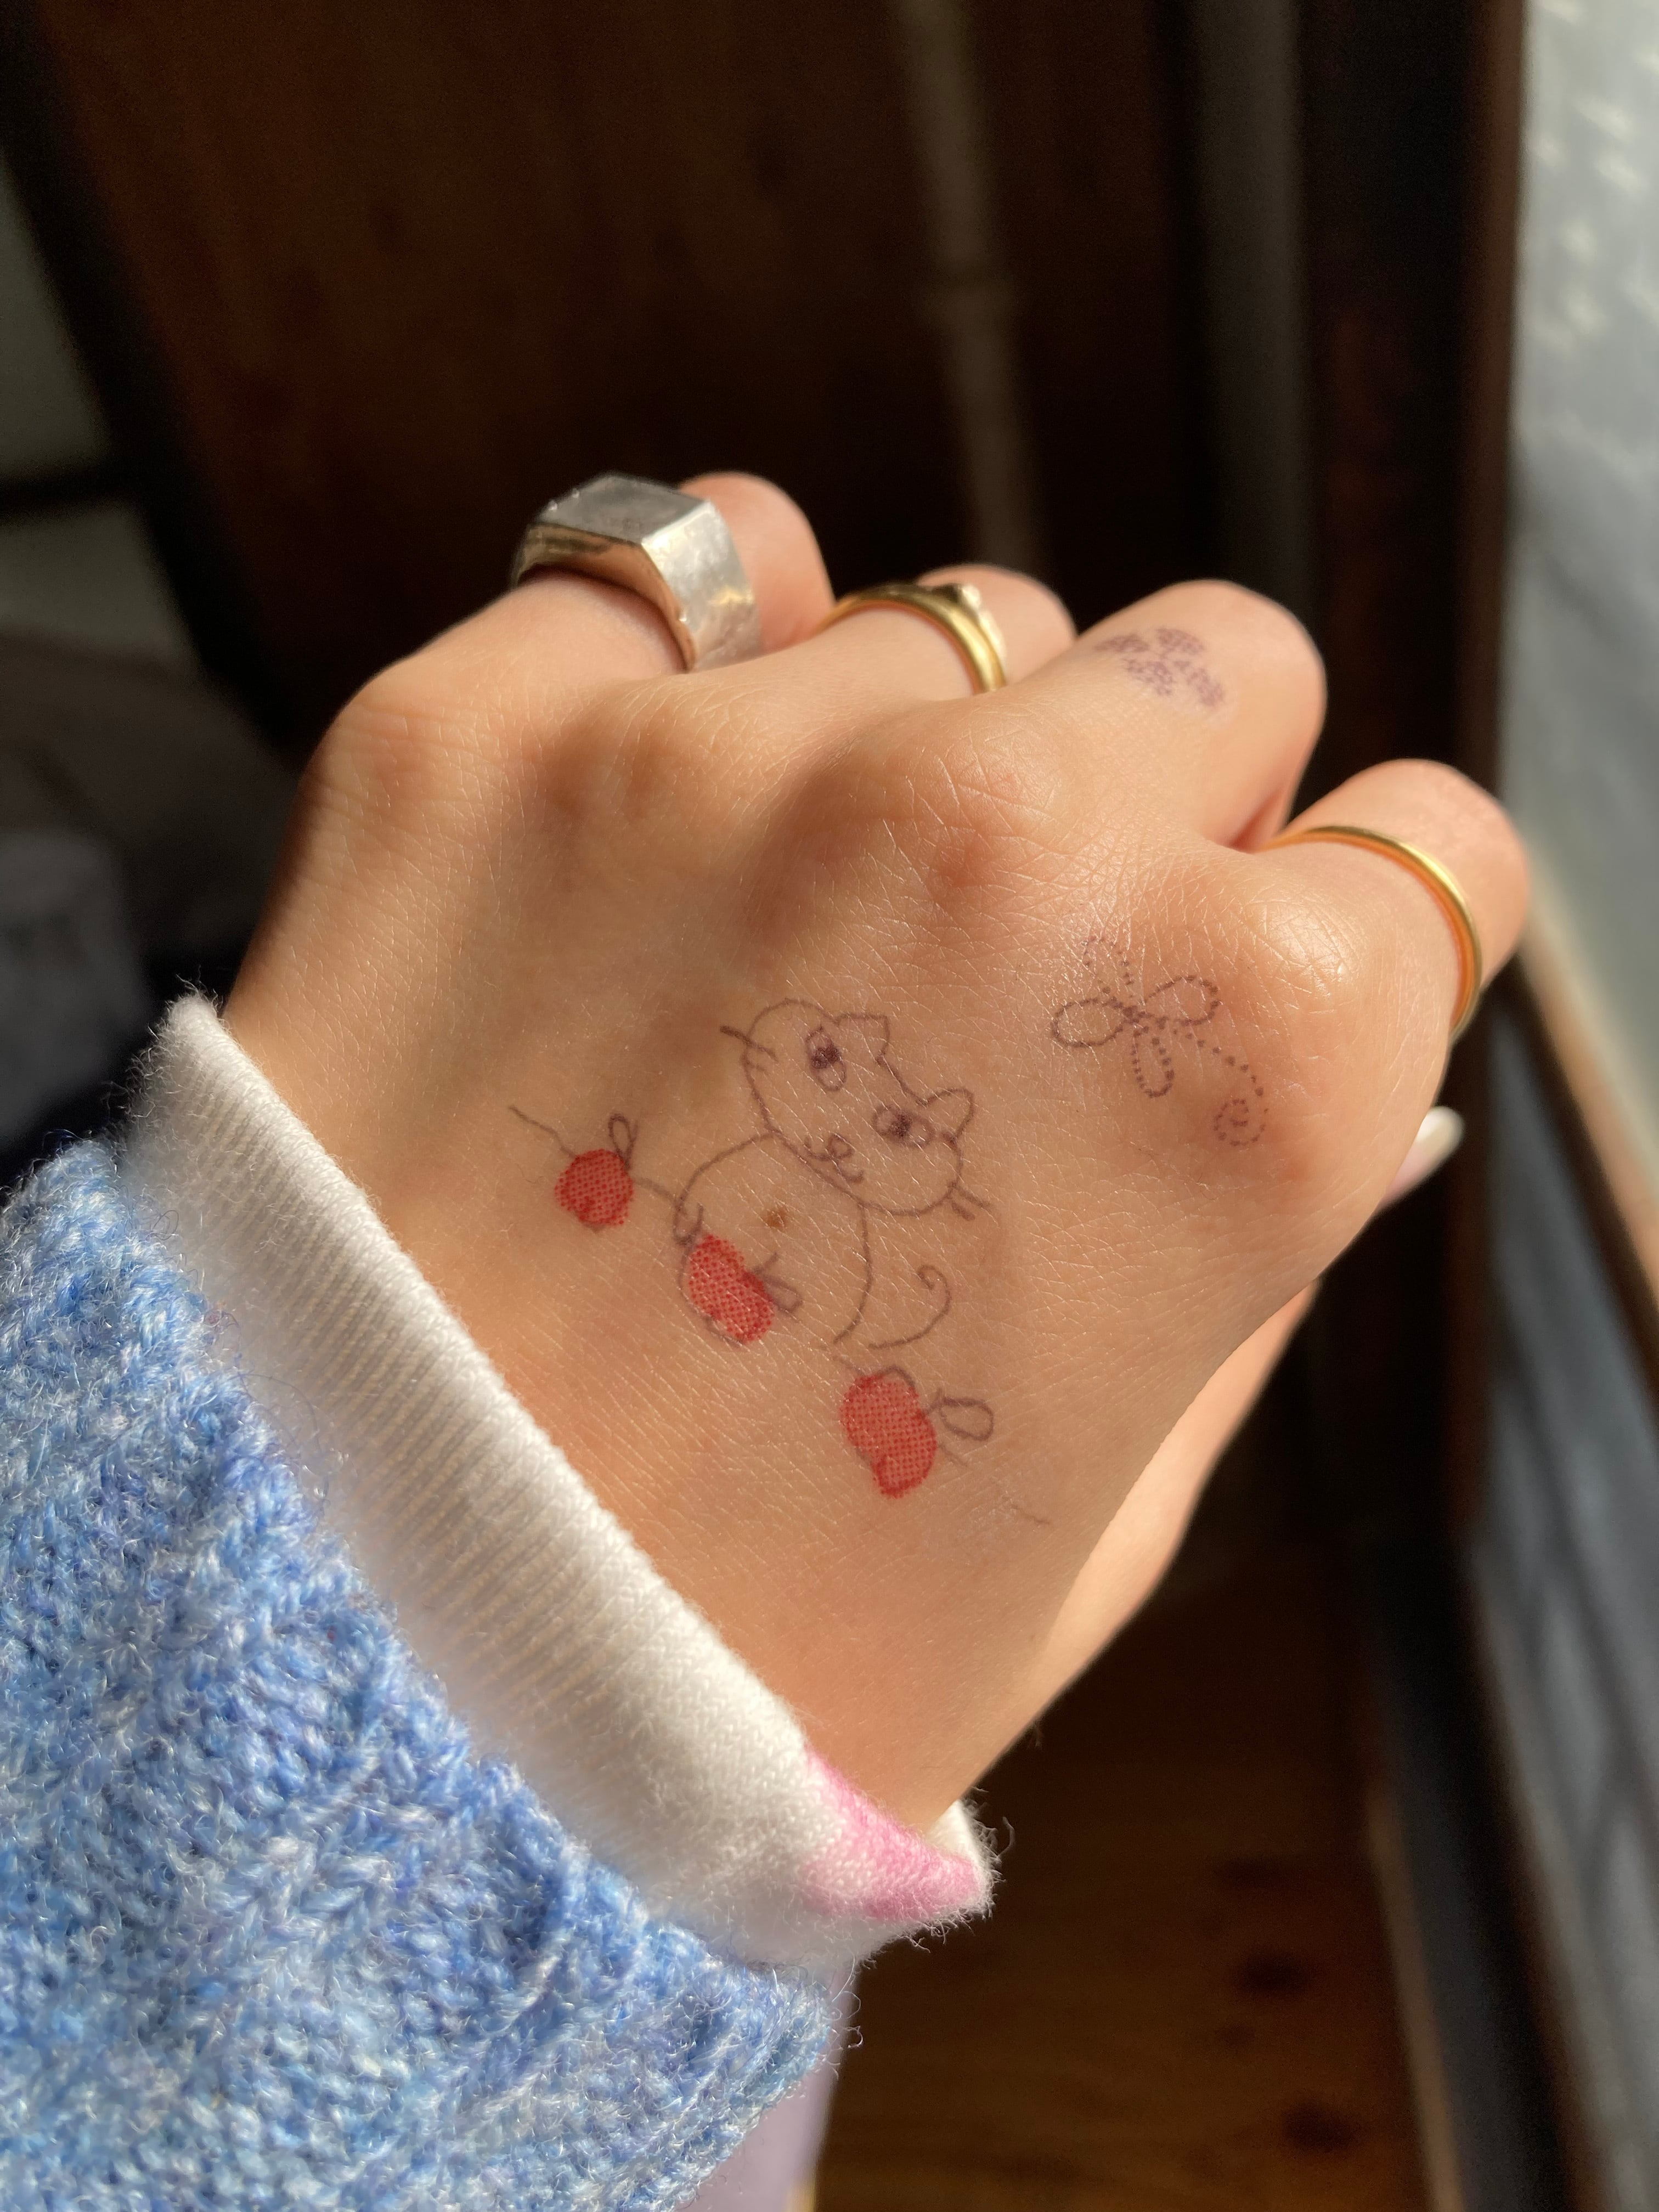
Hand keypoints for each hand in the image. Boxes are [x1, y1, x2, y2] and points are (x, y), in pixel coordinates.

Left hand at [226, 474, 1525, 1827]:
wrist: (351, 1680)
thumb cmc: (767, 1648)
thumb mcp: (1113, 1502)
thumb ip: (1251, 1243)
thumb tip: (1303, 1058)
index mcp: (1240, 1067)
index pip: (1432, 848)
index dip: (1351, 932)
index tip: (1258, 976)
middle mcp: (1023, 851)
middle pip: (1217, 669)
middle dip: (1163, 810)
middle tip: (1022, 970)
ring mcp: (740, 762)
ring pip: (955, 621)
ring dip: (922, 760)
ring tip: (787, 956)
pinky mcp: (484, 730)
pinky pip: (682, 556)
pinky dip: (700, 654)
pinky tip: (655, 806)